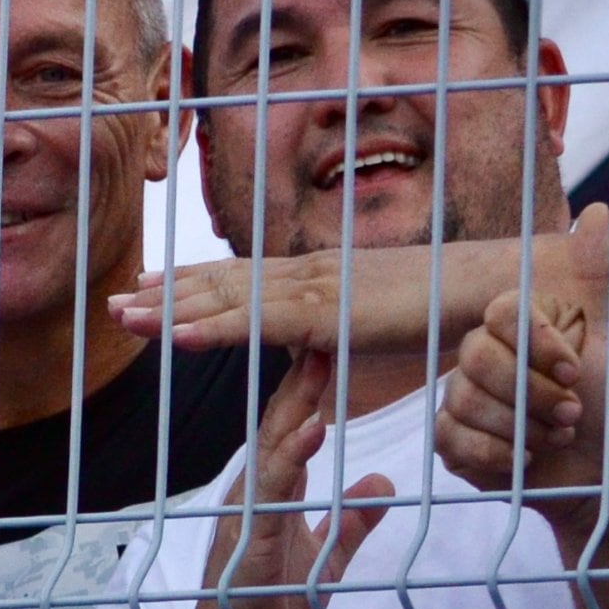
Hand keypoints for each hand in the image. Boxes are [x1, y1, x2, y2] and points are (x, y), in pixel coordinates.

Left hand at [115, 239, 483, 362]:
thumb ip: (348, 324)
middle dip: (166, 292)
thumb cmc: (449, 306)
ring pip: (225, 299)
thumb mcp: (381, 317)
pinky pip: (254, 324)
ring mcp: (314, 291)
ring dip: (169, 308)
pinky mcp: (325, 316)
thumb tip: (330, 333)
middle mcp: (308, 275)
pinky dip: (208, 328)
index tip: (152, 288)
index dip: (194, 283)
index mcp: (320, 275)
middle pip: (221, 282)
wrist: (493, 288)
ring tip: (121, 315)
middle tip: (115, 301)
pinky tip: (171, 334)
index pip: (244, 277)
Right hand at [195, 351, 392, 608]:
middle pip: (280, 420)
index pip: (293, 426)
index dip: (311, 384)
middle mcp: (254, 490)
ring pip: (274, 442)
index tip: (332, 340)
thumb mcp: (326, 559)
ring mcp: (248, 509)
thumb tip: (383, 483)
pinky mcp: (250, 535)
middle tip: (325, 321)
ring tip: (320, 357)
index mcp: (272, 491)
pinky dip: (293, 454)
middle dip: (303, 373)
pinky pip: (273, 486)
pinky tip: (314, 427)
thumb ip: (352, 521)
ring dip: (297, 399)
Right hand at [432, 204, 608, 524]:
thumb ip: (602, 278)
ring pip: (464, 399)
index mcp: (520, 323)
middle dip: (533, 394)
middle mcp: (483, 352)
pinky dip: (496, 454)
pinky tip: (525, 460)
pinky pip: (451, 438)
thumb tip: (598, 209)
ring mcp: (462, 395)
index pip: (501, 312)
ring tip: (559, 438)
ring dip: (523, 428)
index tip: (575, 371)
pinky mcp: (453, 439)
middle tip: (574, 414)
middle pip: (476, 357)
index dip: (536, 344)